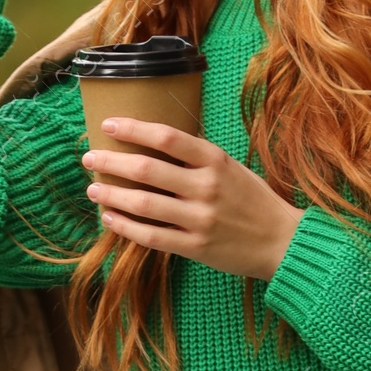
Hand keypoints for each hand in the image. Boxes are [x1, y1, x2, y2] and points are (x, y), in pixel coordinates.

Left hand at [85, 119, 302, 281]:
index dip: (133, 128)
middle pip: (147, 169)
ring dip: (112, 194)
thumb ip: (196, 158)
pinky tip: (109, 217)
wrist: (281, 241)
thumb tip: (152, 145)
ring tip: (93, 188)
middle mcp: (206, 187)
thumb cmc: (252, 200)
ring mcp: (200, 218)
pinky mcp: (195, 246)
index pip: (166, 137)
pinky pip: (150, 236)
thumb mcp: (231, 168)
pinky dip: (125, 226)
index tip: (108, 124)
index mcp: (215, 160)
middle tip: (89, 158)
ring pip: (143, 204)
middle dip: (111, 161)